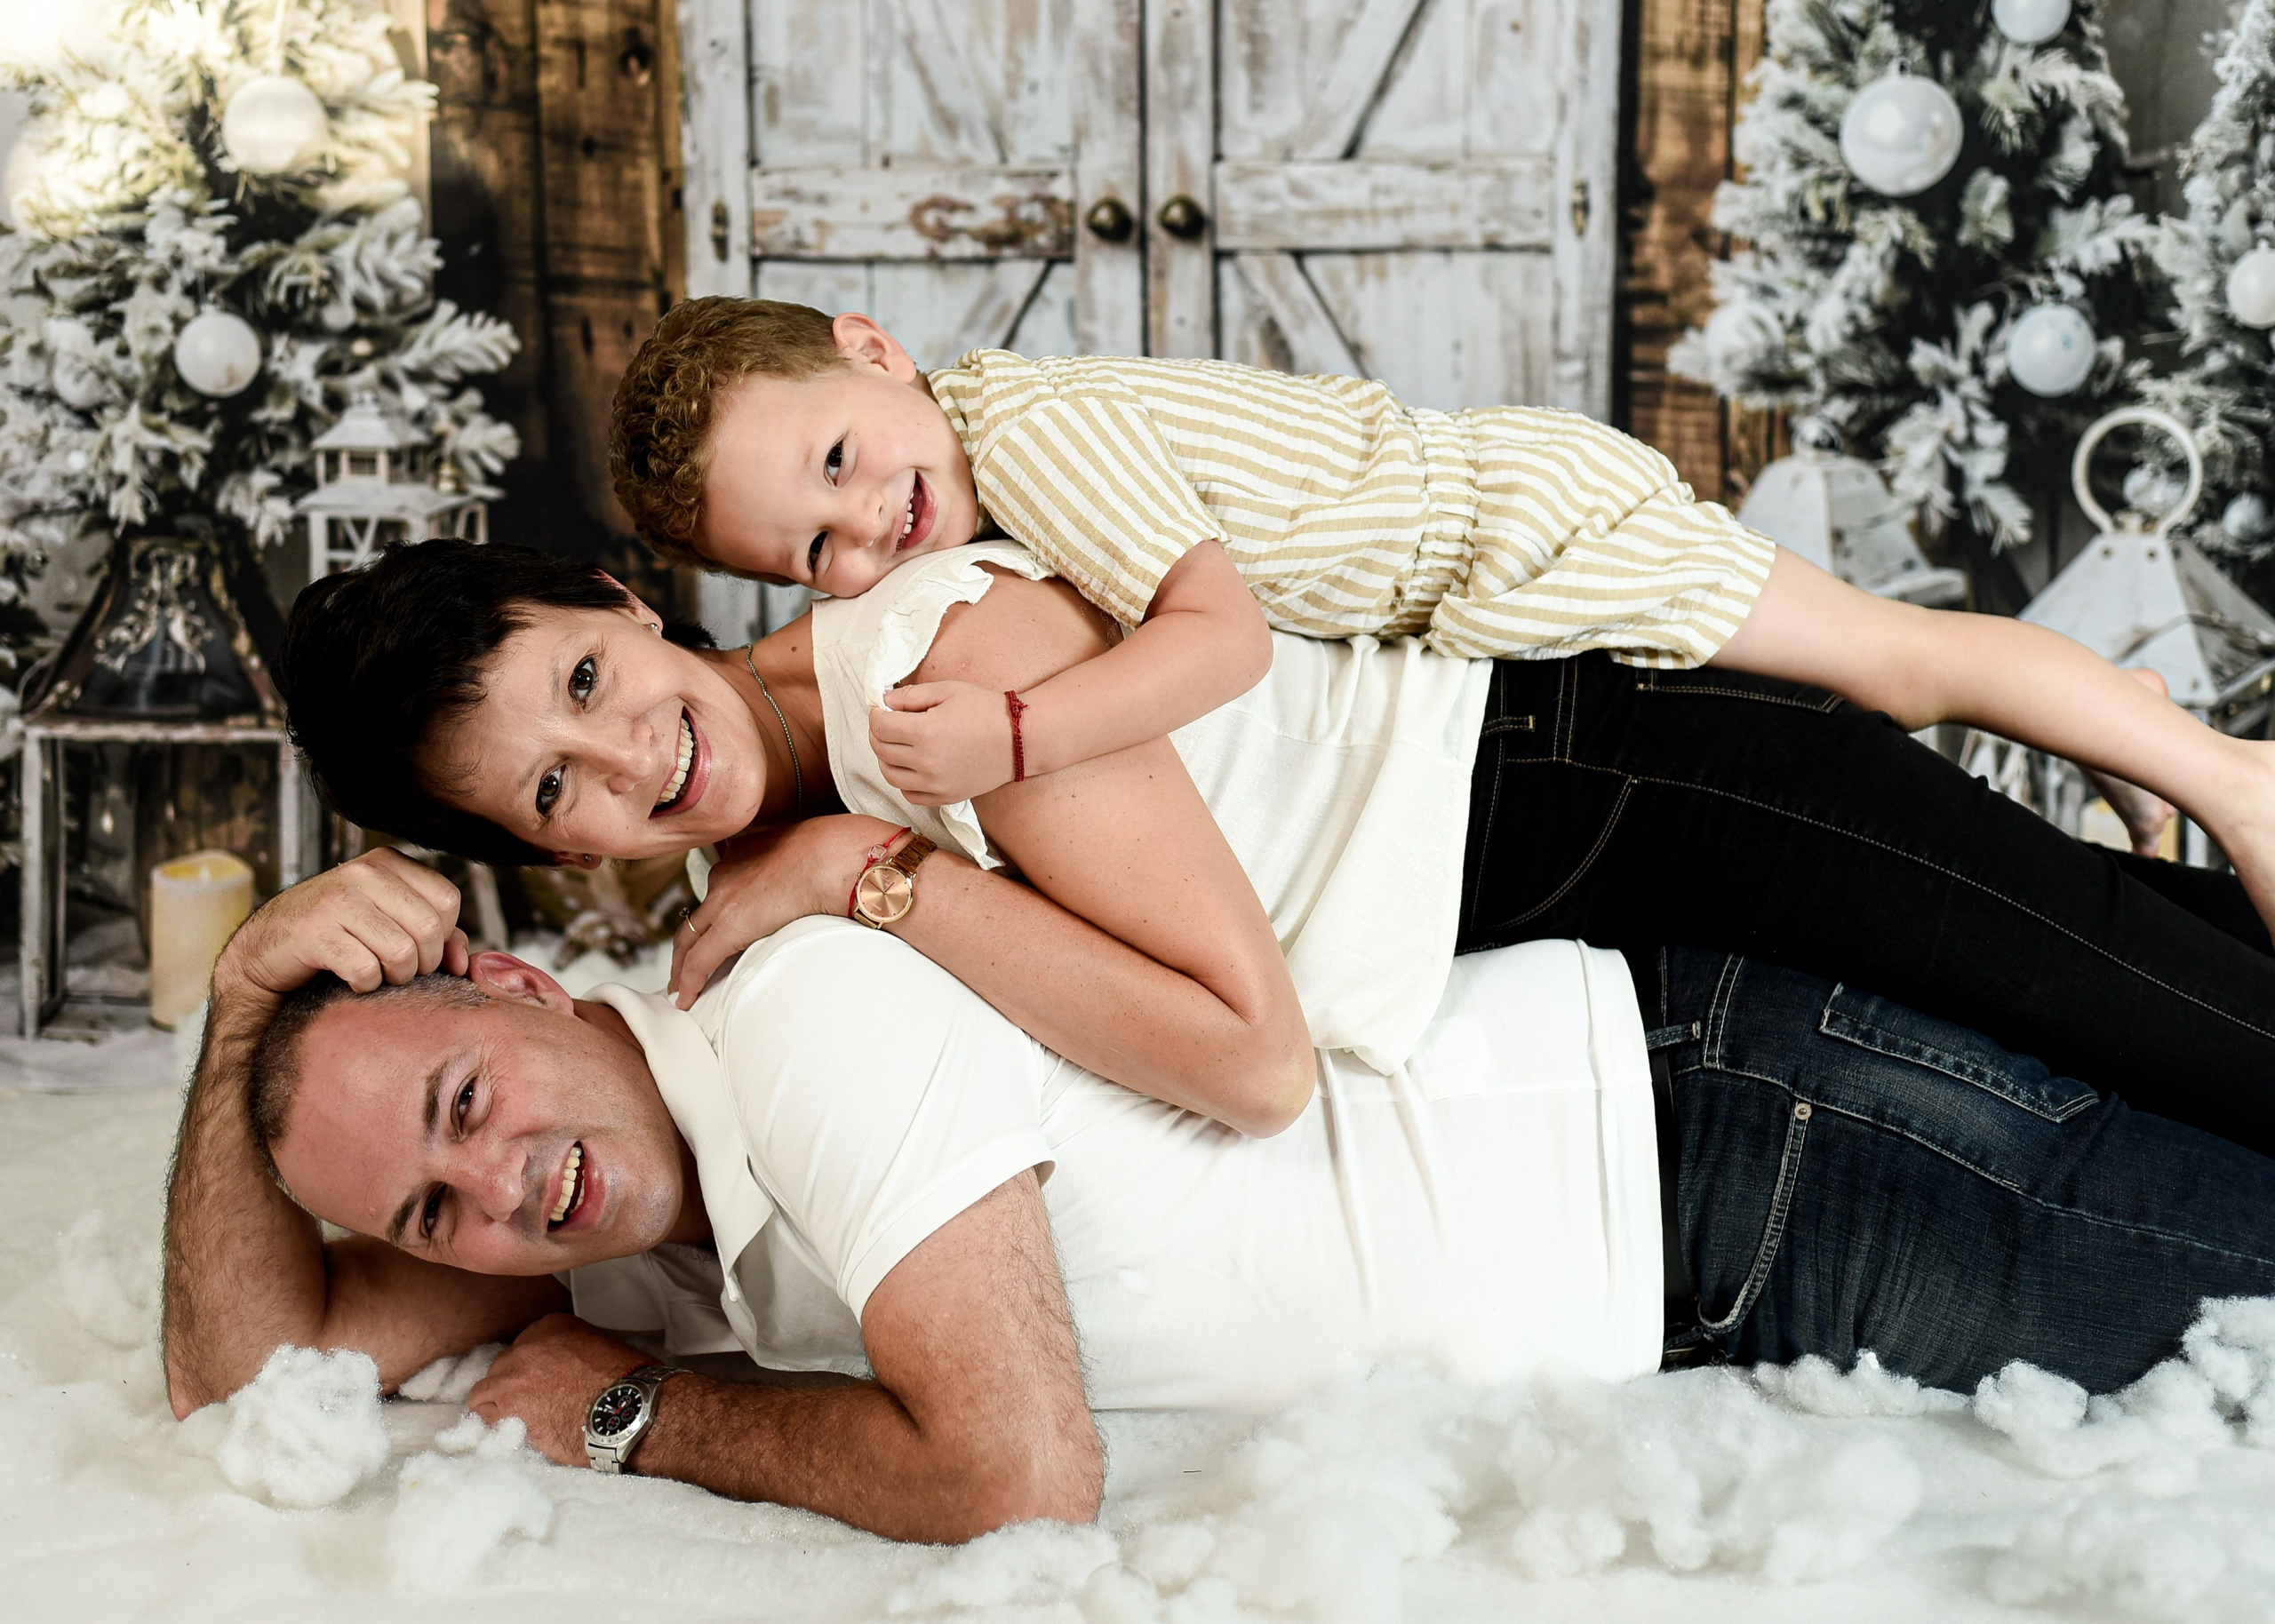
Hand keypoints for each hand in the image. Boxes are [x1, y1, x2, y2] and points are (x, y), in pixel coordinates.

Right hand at [215, 848, 468, 1002]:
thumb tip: (464, 962)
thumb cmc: (337, 938)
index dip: (443, 935)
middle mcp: (362, 873)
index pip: (447, 899)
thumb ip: (438, 935)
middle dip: (423, 962)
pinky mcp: (312, 932)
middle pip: (429, 928)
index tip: (422, 951)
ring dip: (394, 977)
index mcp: (387, 863)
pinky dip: (364, 986)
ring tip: (376, 975)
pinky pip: (365, 970)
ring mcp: (335, 899)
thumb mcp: (391, 924)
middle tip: (399, 971)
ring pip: (401, 952)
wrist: (266, 952)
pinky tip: (350, 980)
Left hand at [466, 1312, 649, 1467]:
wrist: (627, 1412)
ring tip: (519, 1419)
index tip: (541, 1381)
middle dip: (513, 1385)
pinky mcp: (508, 1410)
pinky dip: (496, 1424)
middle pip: (502, 1367)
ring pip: (484, 1391)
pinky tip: (516, 1431)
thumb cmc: (625, 1383)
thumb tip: (566, 1368)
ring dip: (498, 1404)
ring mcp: (514, 1378)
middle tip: (534, 1402)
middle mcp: (527, 1348)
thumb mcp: (601, 1348)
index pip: (524, 1346)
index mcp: (551, 1327)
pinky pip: (484, 1416)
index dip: (531, 1368)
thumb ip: (572, 1352)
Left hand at [669, 815, 903, 1007]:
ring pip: (689, 937)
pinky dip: (689, 981)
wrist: (838, 856)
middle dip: (689, 940)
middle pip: (697, 914)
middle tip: (684, 963)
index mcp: (745, 854)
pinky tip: (685, 999)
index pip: (721, 888)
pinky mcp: (729, 926)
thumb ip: (802, 867)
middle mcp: (726, 874)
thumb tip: (822, 883)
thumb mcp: (810, 850)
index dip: (715, 912)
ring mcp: (723, 899)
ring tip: (680, 985)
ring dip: (682, 963)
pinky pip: (699, 960)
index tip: (716, 927)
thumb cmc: (839, 851)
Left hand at [870, 681, 1016, 805]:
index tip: (881, 710)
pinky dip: (902, 781)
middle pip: (881, 750)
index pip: (880, 726)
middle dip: (877, 734)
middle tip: (886, 724)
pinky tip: (910, 767)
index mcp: (925, 732)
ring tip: (894, 746)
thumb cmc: (986, 710)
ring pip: (890, 775)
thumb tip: (885, 702)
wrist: (1020, 740)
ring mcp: (935, 783)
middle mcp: (926, 762)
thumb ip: (912, 695)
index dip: (876, 715)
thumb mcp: (949, 690)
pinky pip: (909, 794)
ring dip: (885, 759)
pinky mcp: (945, 797)